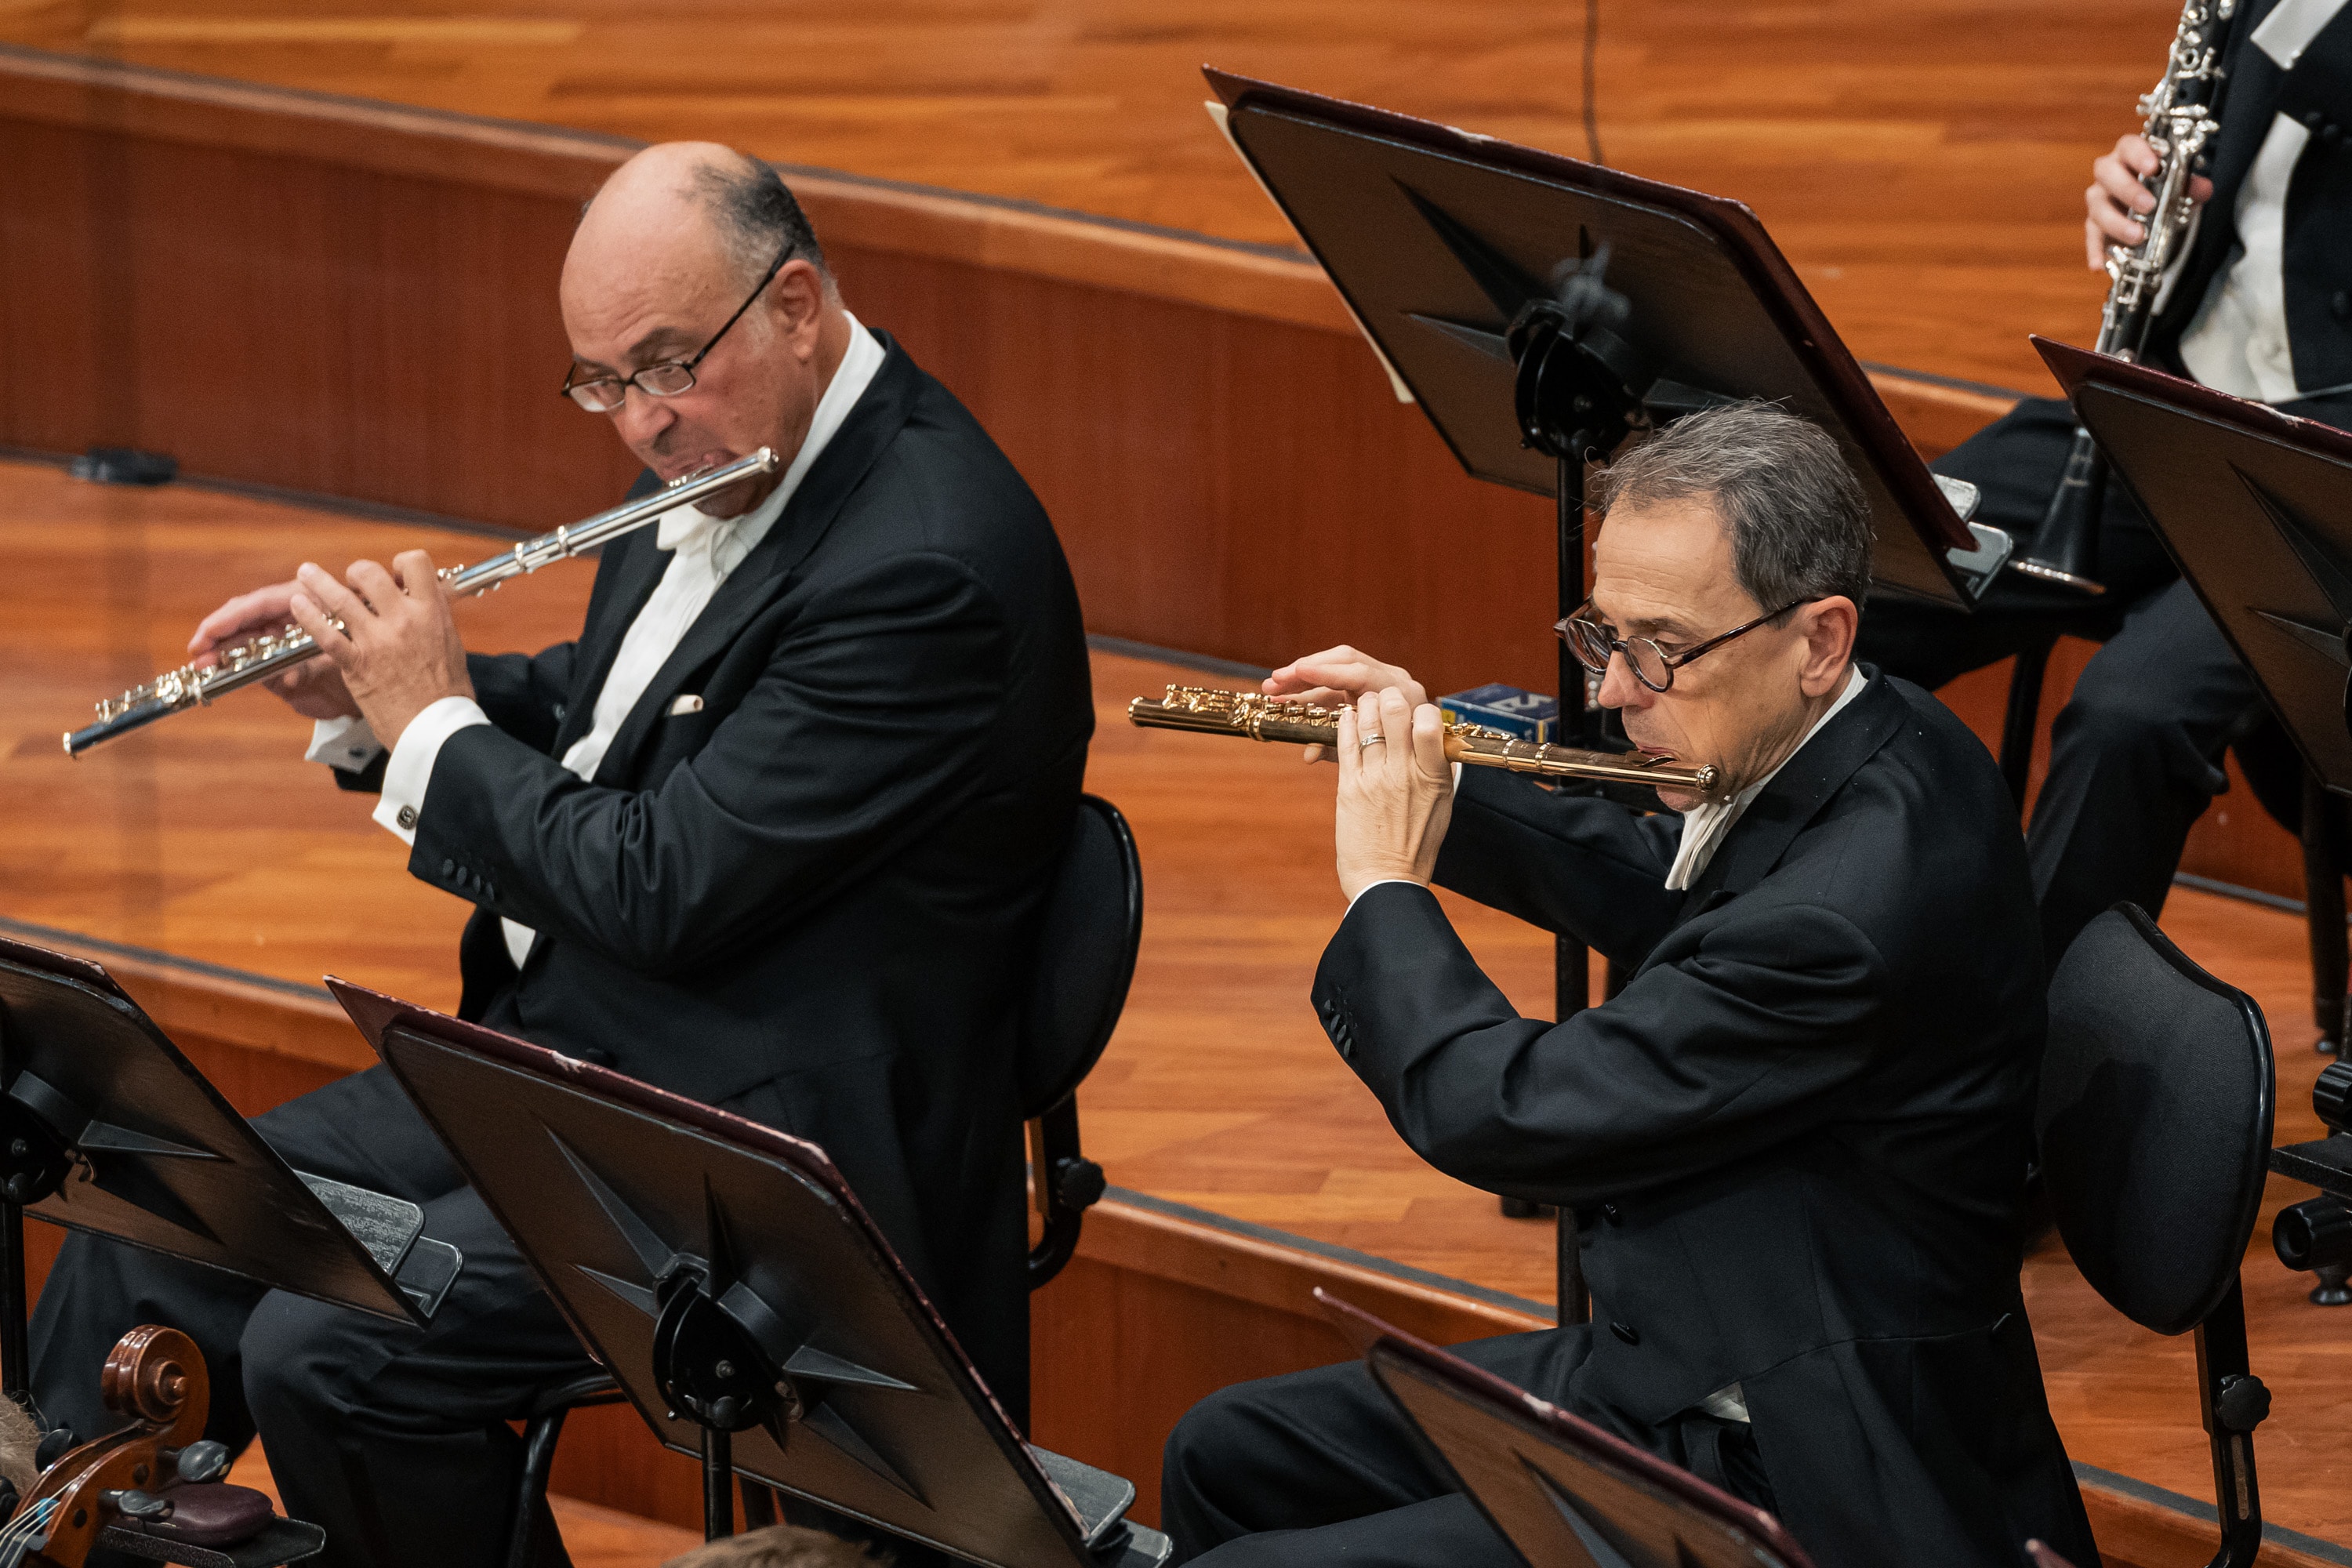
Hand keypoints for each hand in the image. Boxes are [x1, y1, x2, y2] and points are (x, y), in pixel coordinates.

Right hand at [189, 581, 361, 720]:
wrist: (384, 692)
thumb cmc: (370, 665)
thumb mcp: (342, 663)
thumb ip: (313, 667)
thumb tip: (290, 677)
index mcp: (308, 602)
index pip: (259, 603)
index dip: (229, 618)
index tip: (206, 633)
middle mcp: (293, 616)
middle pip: (246, 618)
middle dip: (218, 635)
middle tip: (197, 654)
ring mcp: (286, 638)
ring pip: (247, 640)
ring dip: (225, 653)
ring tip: (206, 666)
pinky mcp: (283, 662)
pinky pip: (258, 664)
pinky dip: (246, 671)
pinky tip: (230, 676)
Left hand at [284, 551, 472, 748]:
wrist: (438, 728)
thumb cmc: (449, 692)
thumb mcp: (452, 645)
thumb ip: (435, 620)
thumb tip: (428, 603)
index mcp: (432, 613)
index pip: (415, 563)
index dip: (401, 562)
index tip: (393, 574)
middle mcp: (404, 620)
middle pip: (370, 574)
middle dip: (357, 573)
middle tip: (352, 581)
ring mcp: (378, 641)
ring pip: (340, 598)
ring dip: (318, 582)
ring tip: (307, 574)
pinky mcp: (357, 663)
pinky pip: (326, 633)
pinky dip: (307, 616)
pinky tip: (298, 606)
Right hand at [1267, 645, 1428, 762]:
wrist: (1429, 755)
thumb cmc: (1404, 759)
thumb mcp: (1374, 756)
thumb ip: (1341, 751)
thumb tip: (1308, 755)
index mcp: (1400, 695)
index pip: (1359, 674)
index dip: (1326, 674)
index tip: (1297, 673)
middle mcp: (1391, 679)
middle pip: (1344, 662)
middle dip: (1305, 672)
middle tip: (1273, 682)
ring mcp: (1381, 678)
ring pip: (1337, 666)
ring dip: (1303, 678)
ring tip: (1273, 688)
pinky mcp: (1368, 683)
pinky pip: (1338, 678)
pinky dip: (1313, 686)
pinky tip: (1290, 693)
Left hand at [1334, 688, 1453, 901]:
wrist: (1386, 881)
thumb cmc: (1415, 847)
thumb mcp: (1440, 806)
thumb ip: (1437, 771)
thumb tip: (1436, 741)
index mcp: (1433, 777)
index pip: (1431, 722)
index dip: (1421, 709)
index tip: (1416, 713)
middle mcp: (1405, 773)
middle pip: (1395, 711)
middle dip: (1388, 697)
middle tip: (1385, 700)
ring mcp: (1375, 778)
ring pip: (1366, 721)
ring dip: (1364, 706)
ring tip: (1364, 706)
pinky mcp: (1348, 787)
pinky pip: (1344, 743)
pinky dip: (1344, 723)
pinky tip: (1346, 717)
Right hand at [2085, 133, 2211, 267]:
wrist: (2152, 207)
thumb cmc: (2163, 187)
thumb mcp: (2181, 185)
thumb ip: (2192, 185)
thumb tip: (2203, 189)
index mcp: (2130, 156)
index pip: (2129, 147)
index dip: (2139, 154)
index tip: (2153, 167)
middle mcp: (2110, 174)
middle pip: (2107, 174)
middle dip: (2127, 190)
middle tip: (2149, 205)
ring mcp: (2100, 199)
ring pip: (2097, 207)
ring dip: (2116, 222)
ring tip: (2137, 236)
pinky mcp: (2095, 224)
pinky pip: (2091, 237)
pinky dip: (2095, 251)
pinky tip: (2100, 265)